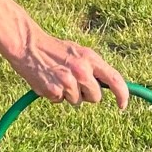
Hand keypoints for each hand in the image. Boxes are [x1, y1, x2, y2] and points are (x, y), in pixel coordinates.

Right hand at [8, 21, 128, 108]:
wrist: (28, 46)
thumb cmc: (55, 50)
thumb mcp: (79, 53)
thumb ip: (94, 68)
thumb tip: (110, 86)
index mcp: (91, 59)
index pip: (115, 79)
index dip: (122, 95)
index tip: (123, 106)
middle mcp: (82, 71)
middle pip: (96, 97)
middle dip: (87, 95)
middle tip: (73, 81)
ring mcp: (68, 82)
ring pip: (77, 102)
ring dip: (69, 95)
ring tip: (58, 78)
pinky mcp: (54, 91)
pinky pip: (60, 101)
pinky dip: (55, 96)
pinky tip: (49, 82)